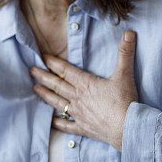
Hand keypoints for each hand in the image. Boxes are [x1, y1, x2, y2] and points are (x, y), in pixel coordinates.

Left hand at [30, 30, 137, 151]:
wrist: (127, 128)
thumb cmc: (125, 101)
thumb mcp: (125, 74)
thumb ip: (125, 53)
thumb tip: (129, 33)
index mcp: (86, 84)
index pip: (66, 71)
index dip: (53, 63)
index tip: (42, 57)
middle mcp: (78, 98)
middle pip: (57, 85)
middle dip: (43, 76)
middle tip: (31, 70)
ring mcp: (79, 114)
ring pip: (58, 103)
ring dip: (46, 95)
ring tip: (35, 89)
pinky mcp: (83, 128)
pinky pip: (67, 125)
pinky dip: (58, 123)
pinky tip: (51, 121)